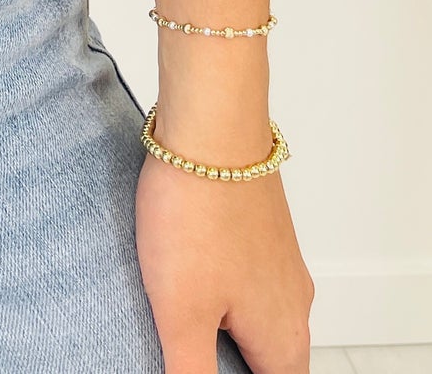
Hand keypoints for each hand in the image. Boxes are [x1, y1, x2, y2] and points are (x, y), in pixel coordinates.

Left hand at [136, 155, 313, 373]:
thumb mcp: (182, 311)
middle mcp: (292, 301)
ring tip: (181, 321)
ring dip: (226, 327)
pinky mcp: (259, 229)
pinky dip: (221, 288)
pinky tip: (186, 272)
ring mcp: (279, 261)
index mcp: (282, 336)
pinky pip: (246, 275)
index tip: (203, 368)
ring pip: (259, 315)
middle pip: (271, 359)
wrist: (211, 125)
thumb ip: (191, 372)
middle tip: (189, 351)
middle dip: (233, 362)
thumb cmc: (197, 211)